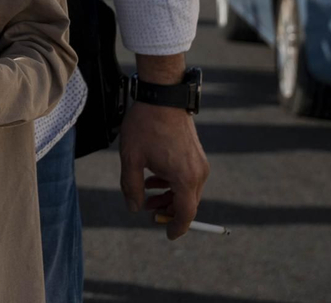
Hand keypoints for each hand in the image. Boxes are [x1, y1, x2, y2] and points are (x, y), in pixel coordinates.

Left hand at [120, 100, 209, 239]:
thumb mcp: (131, 158)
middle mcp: (198, 173)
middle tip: (148, 212)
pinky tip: (154, 178)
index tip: (167, 235)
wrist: (162, 96)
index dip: (176, 227)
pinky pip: (188, 178)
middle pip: (188, 204)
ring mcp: (200, 163)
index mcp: (184, 177)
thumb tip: (134, 209)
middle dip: (168, 211)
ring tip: (147, 194)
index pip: (186, 213)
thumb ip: (131, 187)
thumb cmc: (145, 126)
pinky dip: (173, 183)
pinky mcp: (197, 155)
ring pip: (187, 191)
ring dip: (169, 196)